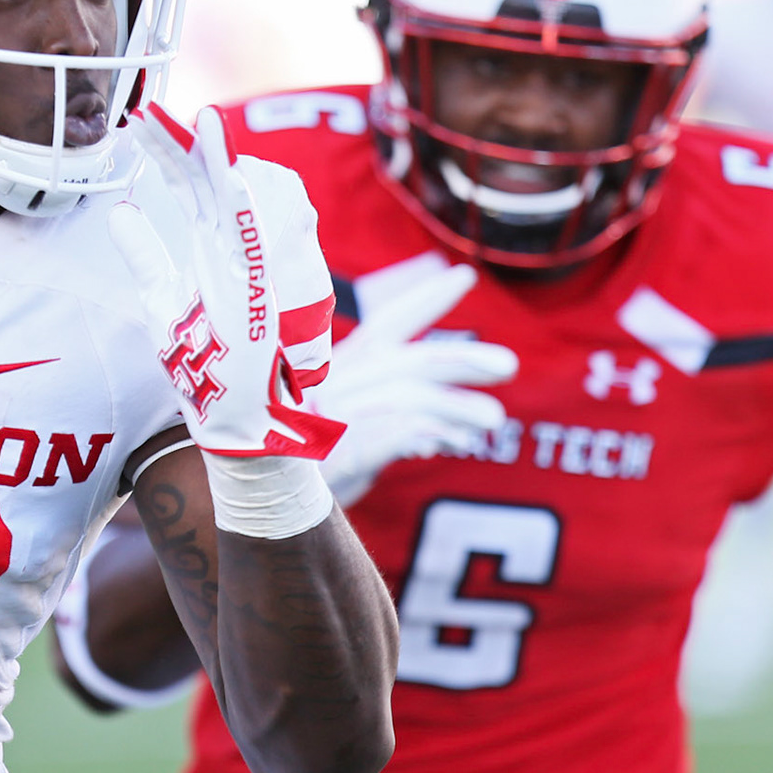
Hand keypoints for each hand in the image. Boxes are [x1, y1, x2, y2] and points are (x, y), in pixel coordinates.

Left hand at [113, 104, 343, 460]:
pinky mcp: (267, 290)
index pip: (188, 185)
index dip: (166, 151)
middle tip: (149, 109)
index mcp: (212, 248)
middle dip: (182, 143)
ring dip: (223, 159)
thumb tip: (119, 208)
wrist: (234, 420)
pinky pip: (260, 239)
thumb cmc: (206, 364)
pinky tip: (229, 170)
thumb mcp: (160, 299)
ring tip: (201, 121)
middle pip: (209, 181)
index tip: (136, 121)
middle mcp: (236, 249)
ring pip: (242, 198)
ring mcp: (254, 266)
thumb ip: (143, 253)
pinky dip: (247, 204)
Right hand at [315, 262, 517, 503]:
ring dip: (456, 407)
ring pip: (410, 396)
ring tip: (492, 422)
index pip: (388, 324)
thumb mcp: (346, 430)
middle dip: (462, 359)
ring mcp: (337, 417)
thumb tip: (446, 426)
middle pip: (410, 361)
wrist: (264, 498)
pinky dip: (426, 432)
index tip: (464, 274)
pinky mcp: (340, 452)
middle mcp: (339, 385)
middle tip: (508, 364)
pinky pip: (395, 432)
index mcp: (339, 371)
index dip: (425, 299)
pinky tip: (448, 442)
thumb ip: (388, 418)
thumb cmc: (305, 465)